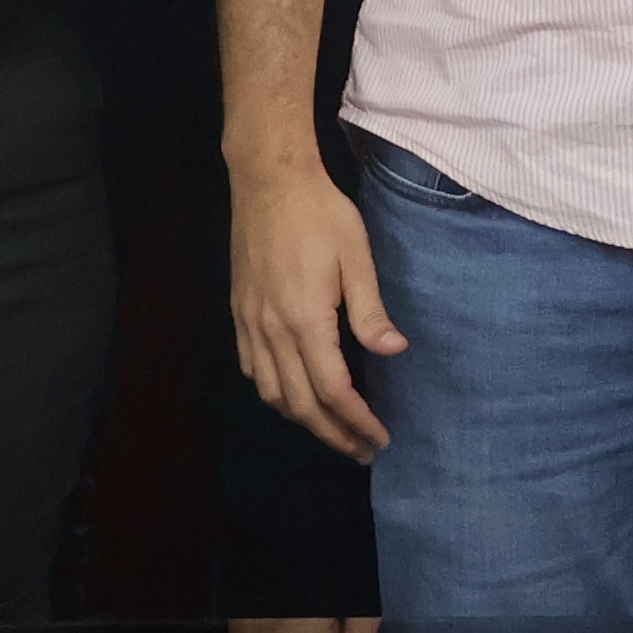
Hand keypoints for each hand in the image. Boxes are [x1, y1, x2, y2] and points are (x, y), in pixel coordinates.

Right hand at [229, 154, 401, 464]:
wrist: (269, 181)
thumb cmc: (320, 213)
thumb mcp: (357, 257)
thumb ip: (371, 310)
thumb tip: (393, 351)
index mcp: (304, 321)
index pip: (333, 391)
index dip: (357, 421)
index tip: (379, 438)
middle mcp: (272, 331)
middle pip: (301, 404)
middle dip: (333, 435)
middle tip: (361, 450)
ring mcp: (250, 324)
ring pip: (272, 394)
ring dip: (303, 420)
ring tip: (333, 431)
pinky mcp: (240, 313)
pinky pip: (252, 370)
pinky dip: (274, 394)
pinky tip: (293, 395)